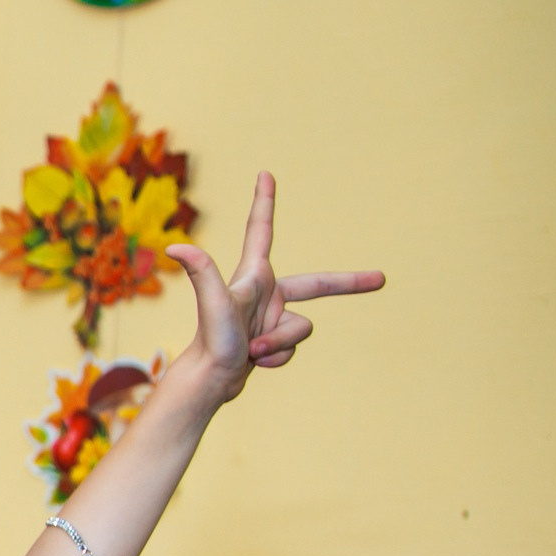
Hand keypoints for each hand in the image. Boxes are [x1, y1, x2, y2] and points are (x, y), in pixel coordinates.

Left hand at [169, 173, 385, 400]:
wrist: (210, 380)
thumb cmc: (211, 340)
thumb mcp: (214, 304)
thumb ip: (203, 274)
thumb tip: (175, 248)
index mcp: (254, 275)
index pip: (261, 230)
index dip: (264, 202)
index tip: (265, 175)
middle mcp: (264, 292)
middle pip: (316, 285)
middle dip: (348, 284)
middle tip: (380, 279)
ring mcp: (270, 316)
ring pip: (302, 328)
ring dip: (281, 343)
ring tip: (252, 349)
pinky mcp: (272, 338)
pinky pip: (292, 347)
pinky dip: (278, 356)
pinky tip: (255, 360)